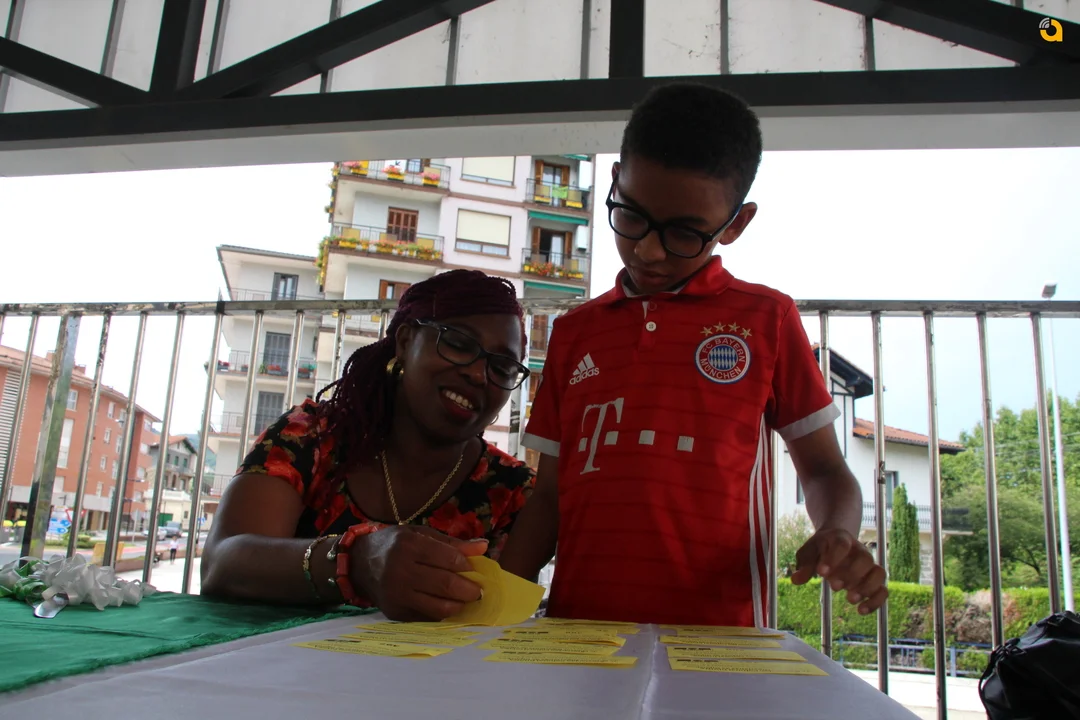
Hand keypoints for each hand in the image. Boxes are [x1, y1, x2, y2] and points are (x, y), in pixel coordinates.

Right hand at [350, 526, 487, 620]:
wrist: (358, 563)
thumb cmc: (394, 544)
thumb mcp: (420, 535)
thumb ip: (452, 543)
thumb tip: (483, 547)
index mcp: (408, 546)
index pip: (449, 559)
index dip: (467, 565)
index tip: (473, 568)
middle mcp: (400, 571)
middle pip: (446, 585)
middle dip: (469, 590)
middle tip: (478, 591)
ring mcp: (396, 595)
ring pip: (439, 607)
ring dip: (459, 605)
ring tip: (466, 600)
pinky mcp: (395, 612)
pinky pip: (427, 617)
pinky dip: (442, 613)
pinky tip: (448, 606)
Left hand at [790, 528, 887, 614]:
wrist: (836, 541)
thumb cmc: (820, 548)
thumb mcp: (808, 553)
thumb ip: (804, 565)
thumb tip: (795, 580)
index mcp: (841, 539)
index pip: (842, 544)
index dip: (833, 558)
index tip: (821, 573)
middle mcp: (859, 550)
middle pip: (865, 558)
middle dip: (851, 574)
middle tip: (833, 586)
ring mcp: (869, 565)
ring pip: (879, 573)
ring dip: (867, 588)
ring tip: (850, 599)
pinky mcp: (873, 580)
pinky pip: (883, 590)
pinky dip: (876, 601)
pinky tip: (861, 611)